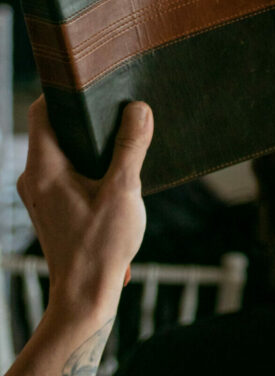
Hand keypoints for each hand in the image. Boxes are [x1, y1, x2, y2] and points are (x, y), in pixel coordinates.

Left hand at [16, 98, 152, 315]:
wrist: (84, 297)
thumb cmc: (100, 247)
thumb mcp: (124, 191)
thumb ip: (131, 146)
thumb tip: (139, 109)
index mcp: (43, 168)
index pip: (42, 111)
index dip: (65, 90)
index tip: (94, 79)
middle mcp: (34, 177)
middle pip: (54, 128)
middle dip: (86, 114)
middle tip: (119, 103)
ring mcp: (41, 193)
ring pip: (62, 150)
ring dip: (90, 141)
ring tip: (123, 134)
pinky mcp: (52, 206)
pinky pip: (66, 170)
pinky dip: (88, 162)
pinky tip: (116, 169)